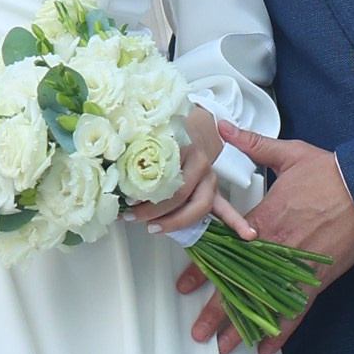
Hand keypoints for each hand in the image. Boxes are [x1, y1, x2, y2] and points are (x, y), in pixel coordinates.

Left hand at [129, 104, 260, 243]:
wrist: (195, 119)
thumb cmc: (168, 126)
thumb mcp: (144, 129)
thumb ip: (128, 147)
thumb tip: (108, 171)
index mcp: (180, 143)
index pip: (163, 173)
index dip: (143, 191)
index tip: (125, 201)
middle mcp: (197, 160)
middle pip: (179, 193)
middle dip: (154, 210)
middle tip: (132, 216)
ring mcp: (208, 174)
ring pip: (199, 204)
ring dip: (176, 220)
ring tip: (155, 229)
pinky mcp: (213, 185)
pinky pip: (225, 205)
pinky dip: (235, 220)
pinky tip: (246, 234)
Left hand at [172, 123, 353, 353]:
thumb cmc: (332, 172)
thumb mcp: (290, 153)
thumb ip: (252, 144)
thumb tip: (222, 126)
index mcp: (265, 218)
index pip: (225, 249)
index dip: (203, 269)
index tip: (185, 285)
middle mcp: (276, 248)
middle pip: (240, 285)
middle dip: (216, 311)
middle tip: (198, 330)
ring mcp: (297, 267)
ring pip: (264, 303)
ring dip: (242, 327)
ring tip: (223, 347)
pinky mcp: (318, 279)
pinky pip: (295, 310)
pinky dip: (281, 330)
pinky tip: (265, 348)